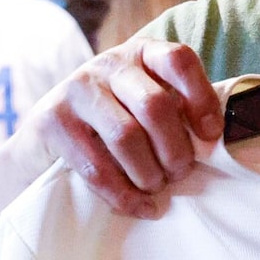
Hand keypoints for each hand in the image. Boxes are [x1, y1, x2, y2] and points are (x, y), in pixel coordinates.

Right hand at [32, 40, 222, 219]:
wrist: (46, 136)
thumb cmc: (112, 122)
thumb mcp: (143, 103)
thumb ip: (175, 111)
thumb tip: (214, 142)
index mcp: (141, 54)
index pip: (179, 60)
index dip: (201, 98)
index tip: (210, 135)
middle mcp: (108, 64)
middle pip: (155, 105)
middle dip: (174, 149)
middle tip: (179, 173)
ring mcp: (77, 89)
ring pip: (125, 136)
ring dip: (148, 173)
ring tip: (155, 187)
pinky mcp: (52, 119)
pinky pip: (95, 166)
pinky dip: (122, 194)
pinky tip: (138, 205)